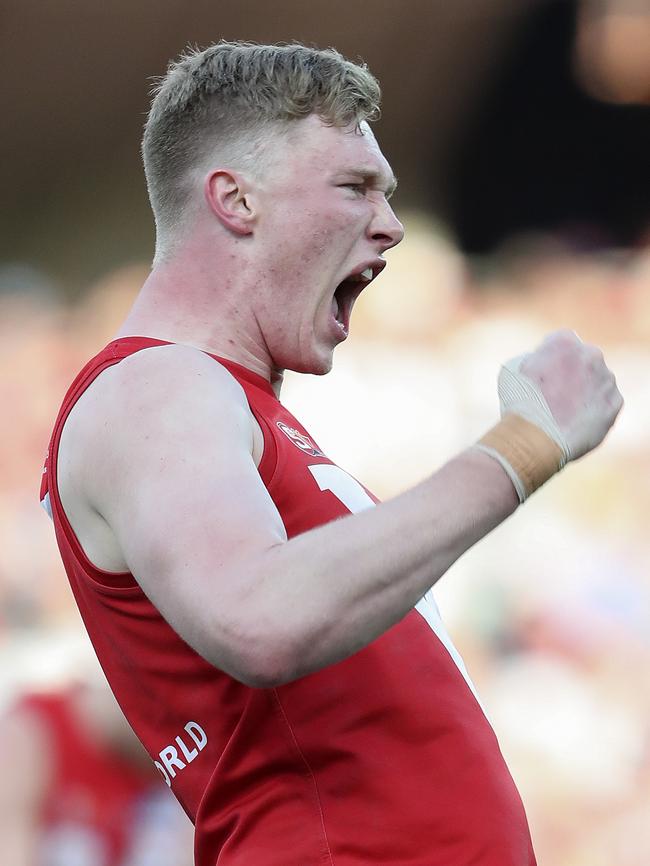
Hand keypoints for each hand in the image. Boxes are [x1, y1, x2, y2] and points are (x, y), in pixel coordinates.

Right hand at [502, 329, 622, 461]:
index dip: (551, 359)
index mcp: (564, 341)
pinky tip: (577, 420)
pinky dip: (595, 409)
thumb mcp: (514, 369)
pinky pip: (606, 401)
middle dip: (573, 372)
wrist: (536, 437)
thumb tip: (546, 360)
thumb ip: (537, 357)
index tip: (542, 375)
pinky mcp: (615, 402)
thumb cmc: (520, 403)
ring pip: (597, 380)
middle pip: (583, 359)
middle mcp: (591, 354)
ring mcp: (606, 378)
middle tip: (555, 395)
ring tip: (565, 412)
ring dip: (585, 390)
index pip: (561, 342)